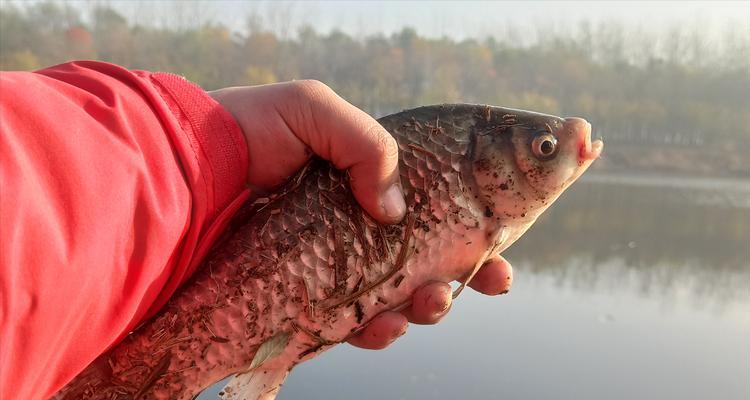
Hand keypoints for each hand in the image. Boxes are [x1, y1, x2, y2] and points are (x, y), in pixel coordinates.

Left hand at [209, 81, 513, 349]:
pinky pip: (353, 328)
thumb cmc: (240, 132)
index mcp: (362, 186)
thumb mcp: (312, 109)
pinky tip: (383, 325)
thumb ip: (367, 145)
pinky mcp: (302, 305)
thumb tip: (392, 212)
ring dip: (430, 306)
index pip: (431, 209)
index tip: (503, 241)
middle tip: (492, 277)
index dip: (472, 227)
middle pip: (426, 261)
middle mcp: (353, 230)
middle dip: (466, 275)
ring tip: (434, 300)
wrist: (179, 177)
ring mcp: (331, 271)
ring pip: (399, 300)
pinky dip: (379, 331)